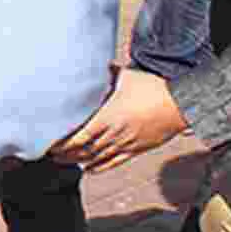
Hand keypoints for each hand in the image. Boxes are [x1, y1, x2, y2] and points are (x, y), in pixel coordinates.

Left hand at [51, 67, 187, 168]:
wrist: (179, 104)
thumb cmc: (152, 88)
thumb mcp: (126, 76)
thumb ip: (108, 72)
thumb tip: (95, 62)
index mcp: (109, 116)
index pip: (81, 136)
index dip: (65, 143)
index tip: (52, 144)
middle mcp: (115, 134)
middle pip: (86, 150)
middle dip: (68, 154)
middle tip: (51, 154)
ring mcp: (127, 144)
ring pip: (99, 158)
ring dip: (80, 161)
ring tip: (64, 161)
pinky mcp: (137, 149)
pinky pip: (116, 161)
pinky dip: (101, 167)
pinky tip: (90, 169)